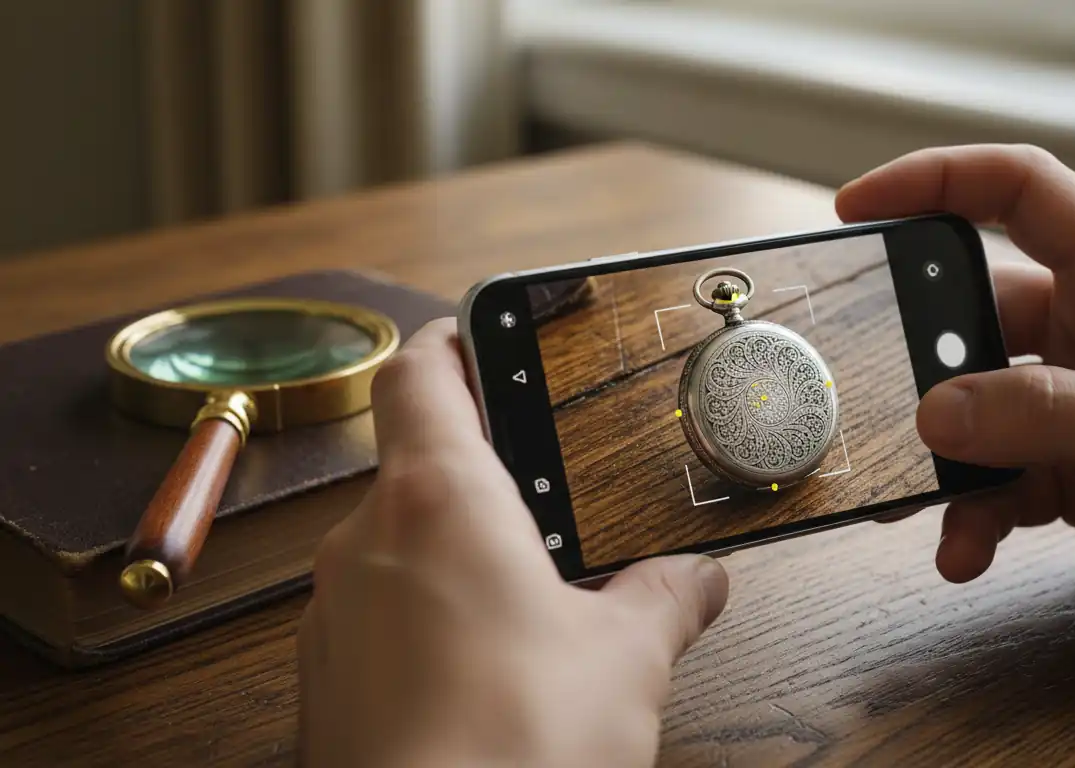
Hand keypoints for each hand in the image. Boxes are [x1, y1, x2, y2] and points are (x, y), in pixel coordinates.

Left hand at [297, 319, 729, 767]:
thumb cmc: (514, 748)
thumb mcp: (624, 661)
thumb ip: (664, 602)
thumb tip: (699, 581)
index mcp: (440, 501)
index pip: (420, 373)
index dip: (448, 341)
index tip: (475, 333)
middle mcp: (365, 543)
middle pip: (411, 464)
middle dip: (479, 476)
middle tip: (538, 495)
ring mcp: (332, 615)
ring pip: (392, 548)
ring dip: (452, 556)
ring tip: (525, 598)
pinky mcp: (324, 682)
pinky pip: (375, 618)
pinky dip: (423, 620)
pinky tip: (482, 671)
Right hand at [837, 144, 1074, 627]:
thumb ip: (1044, 415)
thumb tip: (934, 415)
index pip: (1019, 194)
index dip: (935, 181)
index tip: (857, 204)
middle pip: (974, 316)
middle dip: (920, 359)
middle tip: (874, 398)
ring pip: (977, 410)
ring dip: (943, 458)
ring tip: (912, 500)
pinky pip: (1000, 481)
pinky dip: (974, 515)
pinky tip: (965, 553)